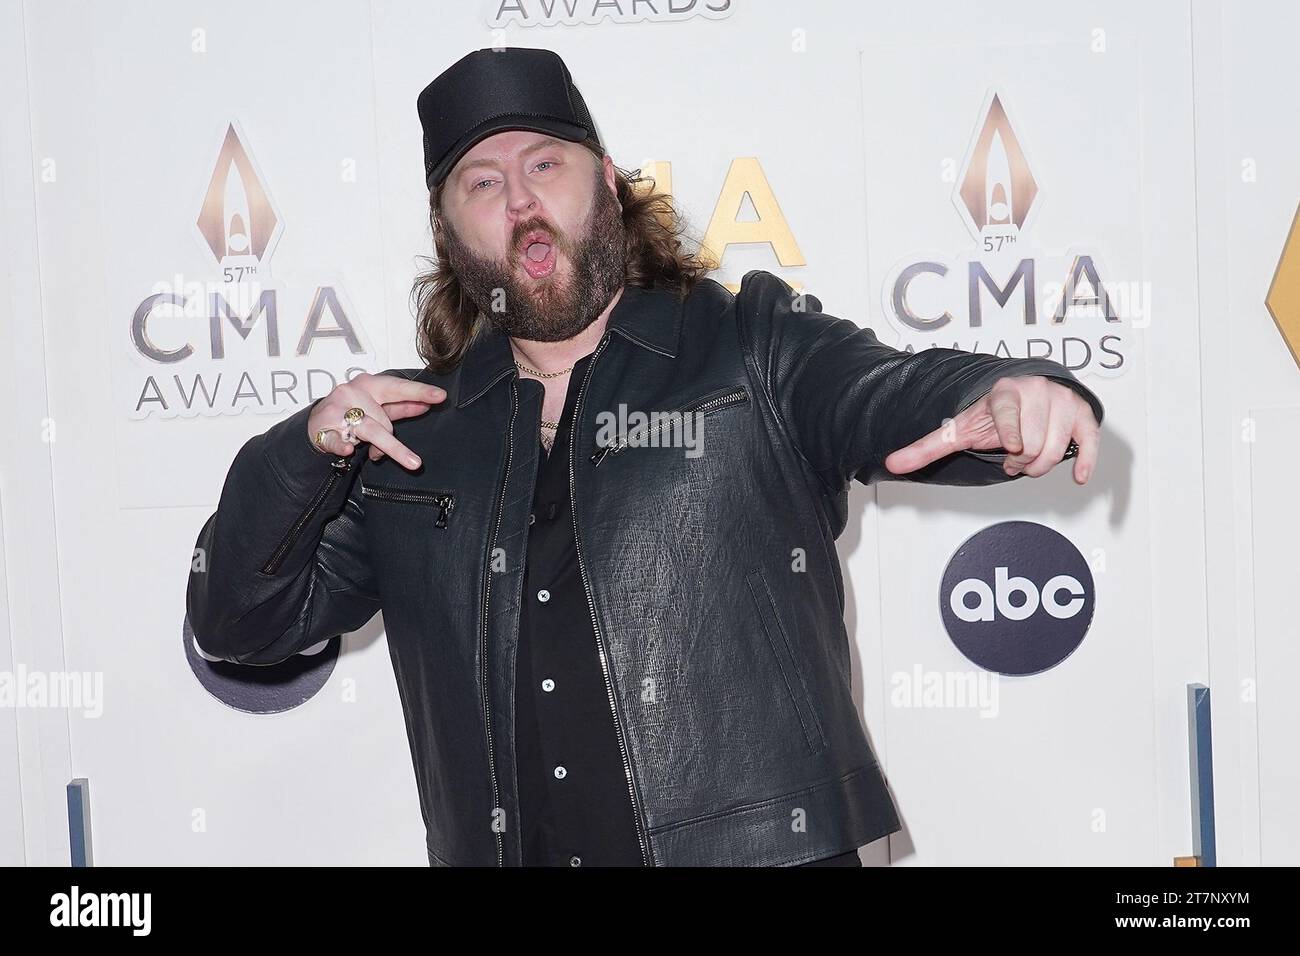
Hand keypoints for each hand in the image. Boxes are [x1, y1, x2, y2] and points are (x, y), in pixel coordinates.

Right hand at [308, 372, 446, 469]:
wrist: (317, 424)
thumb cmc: (350, 413)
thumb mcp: (377, 407)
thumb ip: (401, 407)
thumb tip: (427, 403)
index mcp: (367, 385)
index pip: (397, 388)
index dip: (419, 391)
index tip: (440, 396)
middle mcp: (351, 393)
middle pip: (385, 418)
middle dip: (392, 436)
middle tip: (392, 445)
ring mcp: (335, 411)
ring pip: (369, 430)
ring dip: (387, 447)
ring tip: (410, 461)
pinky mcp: (322, 430)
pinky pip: (336, 440)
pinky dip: (342, 446)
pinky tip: (348, 450)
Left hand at [882, 376, 1099, 483]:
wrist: (1025, 393)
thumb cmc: (990, 415)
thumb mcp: (959, 429)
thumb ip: (926, 448)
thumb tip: (890, 464)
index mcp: (1003, 391)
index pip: (1008, 415)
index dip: (1010, 437)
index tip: (1010, 447)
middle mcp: (1036, 390)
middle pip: (1031, 445)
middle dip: (1020, 460)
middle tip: (1013, 453)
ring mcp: (1062, 401)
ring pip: (1056, 451)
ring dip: (1040, 465)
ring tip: (1029, 454)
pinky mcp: (1084, 415)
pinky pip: (1090, 443)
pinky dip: (1086, 463)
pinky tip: (1079, 477)